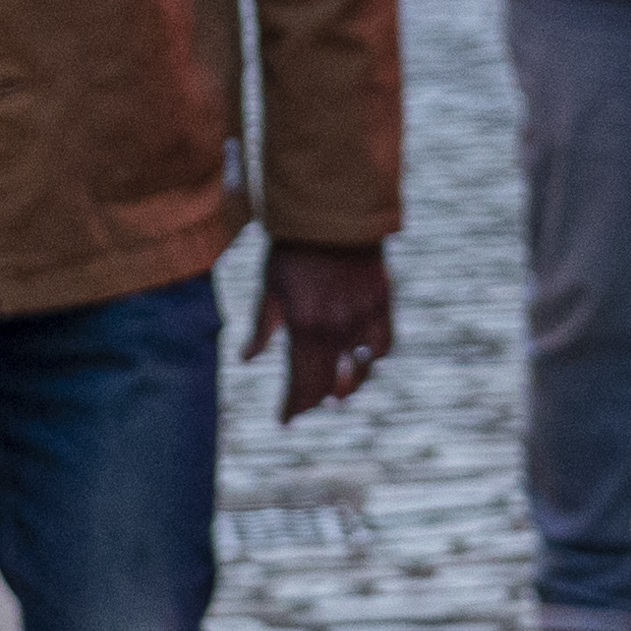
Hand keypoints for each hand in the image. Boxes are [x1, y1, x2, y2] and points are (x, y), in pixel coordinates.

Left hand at [252, 241, 397, 419]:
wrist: (333, 210)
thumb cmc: (292, 249)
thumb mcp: (269, 287)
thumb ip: (261, 328)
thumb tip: (247, 360)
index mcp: (305, 328)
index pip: (301, 386)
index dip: (293, 408)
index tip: (284, 420)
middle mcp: (337, 330)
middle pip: (330, 386)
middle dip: (315, 401)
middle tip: (306, 408)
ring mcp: (363, 319)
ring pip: (360, 372)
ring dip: (347, 387)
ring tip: (337, 394)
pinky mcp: (383, 305)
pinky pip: (382, 346)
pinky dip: (372, 359)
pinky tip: (362, 362)